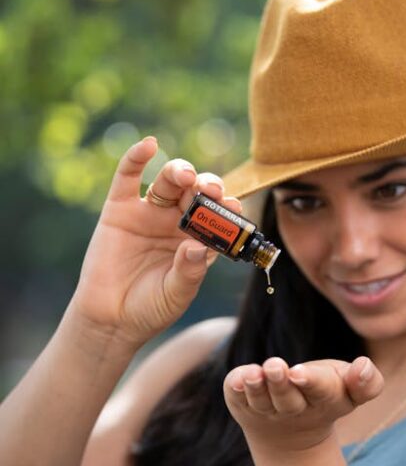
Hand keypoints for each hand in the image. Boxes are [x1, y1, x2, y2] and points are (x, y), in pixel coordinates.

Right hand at [72, 136, 242, 346]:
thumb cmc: (150, 308)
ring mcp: (150, 213)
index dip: (227, 209)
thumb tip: (196, 246)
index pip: (219, 217)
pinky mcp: (120, 209)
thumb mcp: (176, 294)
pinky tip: (148, 145)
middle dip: (206, 187)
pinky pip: (128, 177)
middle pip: (197, 194)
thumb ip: (189, 272)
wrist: (111, 320)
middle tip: (209, 190)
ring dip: (179, 172)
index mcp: (199, 239)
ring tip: (185, 176)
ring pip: (169, 183)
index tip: (234, 207)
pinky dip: (136, 158)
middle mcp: (177, 222)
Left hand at [223, 356, 383, 452]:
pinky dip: (236, 389)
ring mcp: (266, 410)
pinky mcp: (242, 405)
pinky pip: (237, 399)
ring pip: (260, 401)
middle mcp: (294, 410)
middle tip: (276, 366)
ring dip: (256, 387)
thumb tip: (363, 366)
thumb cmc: (324, 394)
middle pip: (287, 400)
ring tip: (253, 373)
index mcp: (326, 402)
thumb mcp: (350, 388)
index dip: (311, 381)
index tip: (299, 372)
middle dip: (281, 384)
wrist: (290, 429)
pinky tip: (237, 379)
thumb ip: (367, 382)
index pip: (322, 391)